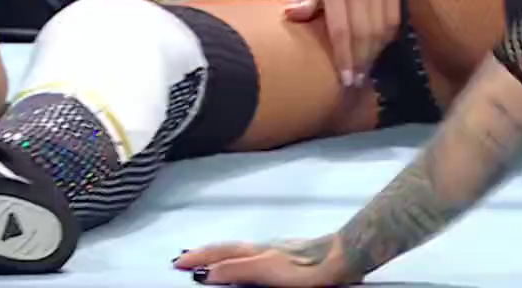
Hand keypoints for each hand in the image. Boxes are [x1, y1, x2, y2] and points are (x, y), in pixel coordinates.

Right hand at [175, 236, 356, 286]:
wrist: (343, 257)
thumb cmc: (307, 267)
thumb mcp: (267, 270)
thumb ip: (237, 270)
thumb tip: (206, 273)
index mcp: (255, 251)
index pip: (220, 253)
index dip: (200, 257)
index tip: (178, 262)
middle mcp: (263, 248)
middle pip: (228, 249)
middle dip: (206, 254)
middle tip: (186, 258)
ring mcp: (277, 251)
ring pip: (242, 252)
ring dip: (222, 255)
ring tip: (210, 259)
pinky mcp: (290, 258)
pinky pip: (256, 256)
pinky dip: (242, 258)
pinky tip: (250, 262)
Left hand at [286, 0, 400, 87]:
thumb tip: (292, 15)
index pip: (341, 29)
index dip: (343, 57)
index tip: (344, 79)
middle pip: (362, 34)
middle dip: (359, 62)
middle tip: (355, 82)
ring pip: (380, 30)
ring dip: (373, 54)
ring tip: (365, 71)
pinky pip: (393, 21)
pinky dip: (386, 39)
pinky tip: (378, 50)